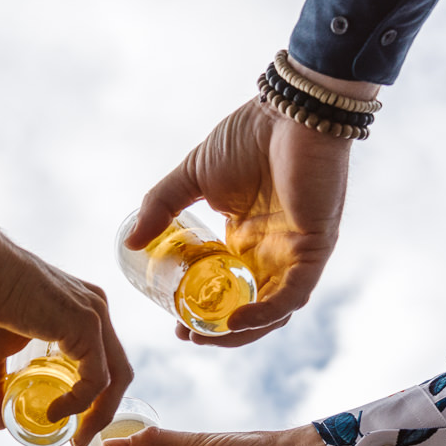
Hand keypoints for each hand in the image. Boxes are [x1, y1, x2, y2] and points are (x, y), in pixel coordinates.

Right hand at [0, 217, 131, 445]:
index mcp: (83, 311)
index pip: (106, 360)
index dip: (96, 398)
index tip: (74, 425)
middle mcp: (96, 310)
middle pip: (119, 371)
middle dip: (104, 411)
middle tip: (80, 439)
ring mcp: (94, 314)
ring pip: (116, 377)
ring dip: (98, 413)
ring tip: (73, 435)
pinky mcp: (84, 323)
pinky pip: (96, 376)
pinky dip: (80, 401)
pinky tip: (55, 411)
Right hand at [128, 94, 354, 345]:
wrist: (290, 109)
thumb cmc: (249, 135)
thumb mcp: (192, 176)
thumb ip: (161, 206)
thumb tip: (130, 240)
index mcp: (247, 238)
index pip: (229, 288)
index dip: (203, 311)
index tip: (175, 323)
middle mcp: (273, 251)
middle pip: (251, 307)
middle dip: (219, 331)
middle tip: (186, 335)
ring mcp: (296, 252)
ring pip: (274, 310)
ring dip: (240, 331)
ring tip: (204, 336)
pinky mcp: (315, 248)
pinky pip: (294, 294)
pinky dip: (266, 313)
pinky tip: (234, 322)